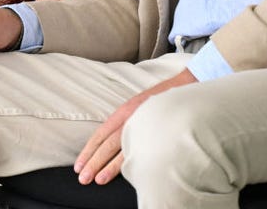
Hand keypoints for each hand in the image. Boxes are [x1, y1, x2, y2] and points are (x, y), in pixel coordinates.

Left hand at [74, 68, 197, 184]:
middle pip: (107, 143)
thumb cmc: (163, 101)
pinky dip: (133, 161)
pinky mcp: (158, 129)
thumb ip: (128, 125)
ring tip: (97, 179)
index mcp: (123, 113)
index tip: (79, 165)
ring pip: (122, 148)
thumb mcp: (140, 109)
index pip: (100, 134)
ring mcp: (143, 123)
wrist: (187, 86)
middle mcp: (130, 118)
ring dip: (108, 166)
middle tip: (83, 178)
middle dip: (93, 161)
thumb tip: (117, 146)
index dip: (88, 150)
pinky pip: (142, 147)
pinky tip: (126, 173)